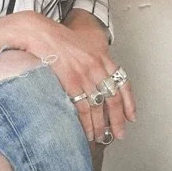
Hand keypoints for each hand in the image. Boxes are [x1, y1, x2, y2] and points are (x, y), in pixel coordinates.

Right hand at [0, 11, 135, 146]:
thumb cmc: (58, 39)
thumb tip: (99, 78)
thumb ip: (94, 60)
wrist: (40, 33)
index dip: (129, 102)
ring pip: (99, 106)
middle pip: (113, 98)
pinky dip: (86, 122)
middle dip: (118, 120)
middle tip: (119, 134)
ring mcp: (85, 74)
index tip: (131, 117)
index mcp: (103, 57)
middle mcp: (98, 66)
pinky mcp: (71, 81)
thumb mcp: (84, 44)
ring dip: (100, 125)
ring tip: (101, 138)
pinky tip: (86, 132)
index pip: (123, 82)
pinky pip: (83, 107)